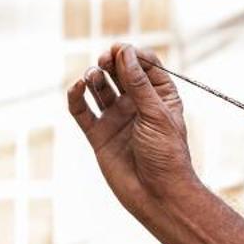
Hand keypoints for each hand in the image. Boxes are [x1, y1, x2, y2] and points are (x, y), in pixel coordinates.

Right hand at [67, 44, 196, 211]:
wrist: (157, 193)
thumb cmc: (166, 154)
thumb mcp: (156, 114)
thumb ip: (139, 84)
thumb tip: (126, 53)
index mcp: (160, 98)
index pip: (146, 67)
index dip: (134, 56)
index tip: (122, 50)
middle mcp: (138, 106)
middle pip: (120, 74)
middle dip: (112, 63)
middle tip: (105, 59)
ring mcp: (117, 119)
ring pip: (100, 89)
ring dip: (95, 78)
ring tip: (93, 75)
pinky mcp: (98, 134)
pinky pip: (82, 110)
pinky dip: (77, 97)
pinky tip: (78, 87)